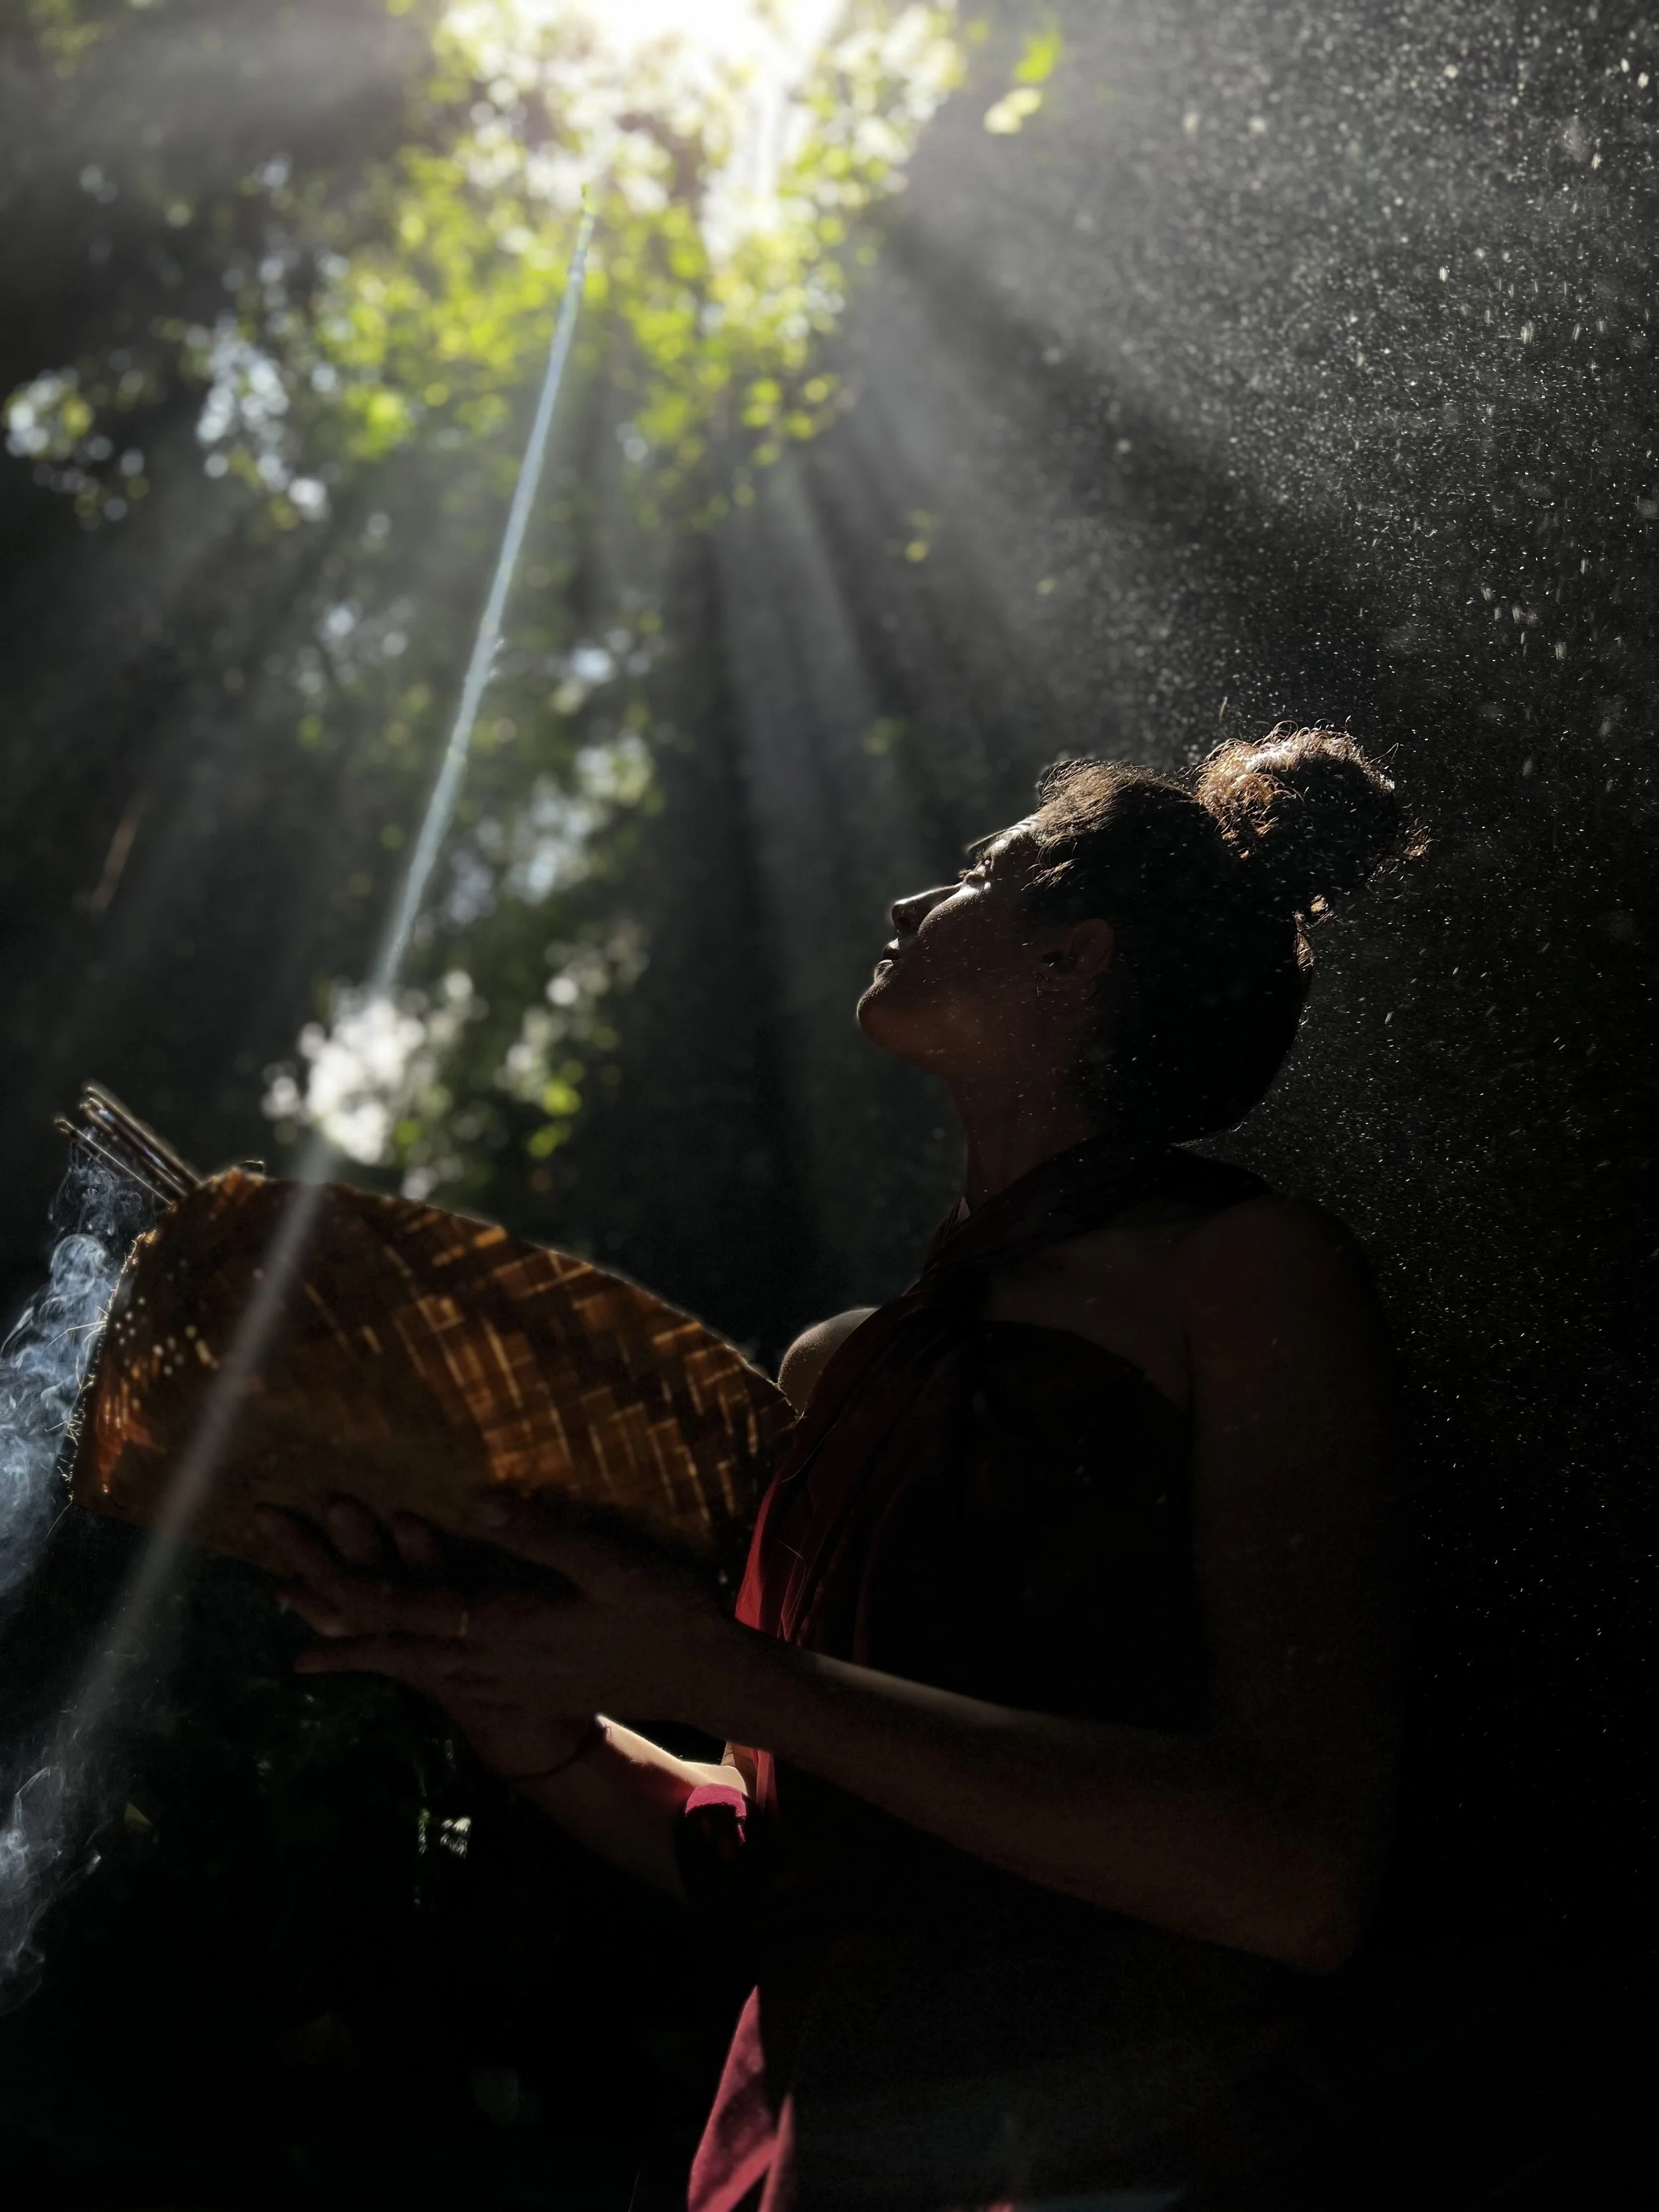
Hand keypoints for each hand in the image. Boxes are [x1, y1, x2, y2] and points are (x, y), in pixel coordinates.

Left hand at [261, 1493, 738, 1760]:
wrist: (705, 1676)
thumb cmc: (664, 1613)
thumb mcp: (608, 1566)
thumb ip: (540, 1535)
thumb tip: (471, 1501)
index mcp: (508, 1629)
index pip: (414, 1611)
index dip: (355, 1597)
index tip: (301, 1588)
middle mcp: (497, 1665)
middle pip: (404, 1650)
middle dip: (344, 1637)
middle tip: (288, 1636)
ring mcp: (513, 1684)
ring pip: (423, 1671)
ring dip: (371, 1657)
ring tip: (322, 1651)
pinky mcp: (530, 1691)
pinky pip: (452, 1683)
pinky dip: (414, 1671)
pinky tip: (411, 1665)